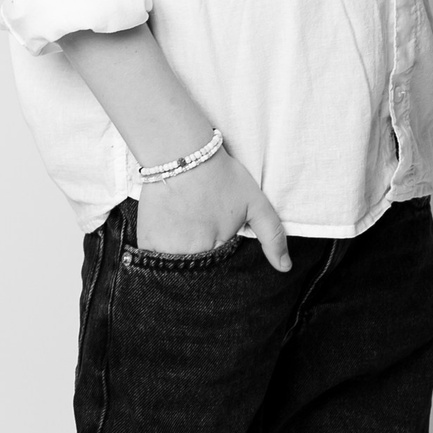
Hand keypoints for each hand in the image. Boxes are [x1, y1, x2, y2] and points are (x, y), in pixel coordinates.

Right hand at [137, 147, 290, 268]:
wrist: (183, 154)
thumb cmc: (222, 176)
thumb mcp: (256, 204)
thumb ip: (272, 236)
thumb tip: (285, 268)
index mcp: (217, 251)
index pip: (221, 276)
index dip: (221, 266)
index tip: (219, 247)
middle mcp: (190, 256)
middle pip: (197, 277)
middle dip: (201, 268)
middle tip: (202, 239)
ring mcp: (165, 250)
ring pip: (174, 273)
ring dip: (180, 263)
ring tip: (186, 238)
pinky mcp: (146, 242)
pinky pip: (153, 261)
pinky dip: (160, 255)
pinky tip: (169, 236)